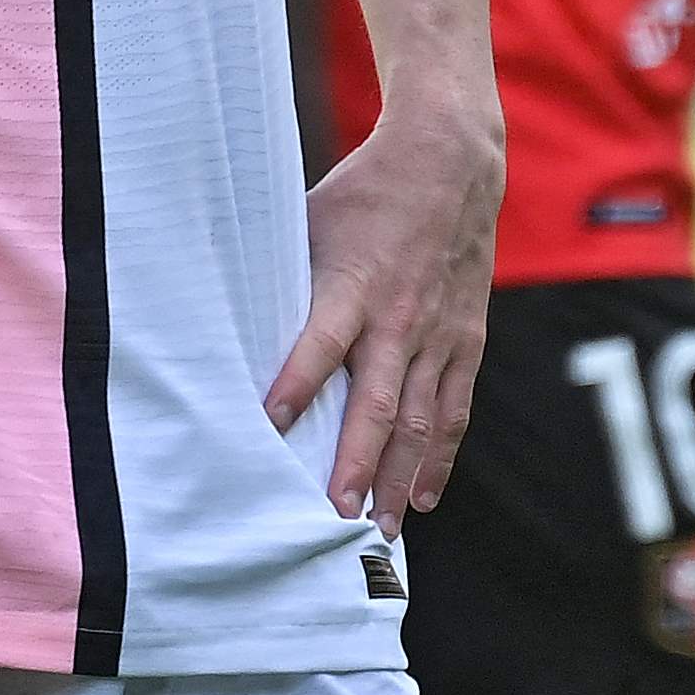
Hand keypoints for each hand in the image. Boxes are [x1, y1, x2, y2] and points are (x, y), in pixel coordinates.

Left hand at [270, 89, 500, 521]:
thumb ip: (281, 277)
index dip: (296, 383)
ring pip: (419, 420)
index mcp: (353, 285)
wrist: (450, 164)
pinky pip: (453, 408)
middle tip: (334, 519)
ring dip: (398, 478)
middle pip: (377, 403)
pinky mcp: (465, 340)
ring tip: (379, 530)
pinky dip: (440, 456)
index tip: (270, 425)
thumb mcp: (310, 223)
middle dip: (356, 465)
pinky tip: (424, 496)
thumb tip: (228, 320)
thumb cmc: (365, 194)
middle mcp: (398, 318)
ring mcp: (437, 333)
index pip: (320, 342)